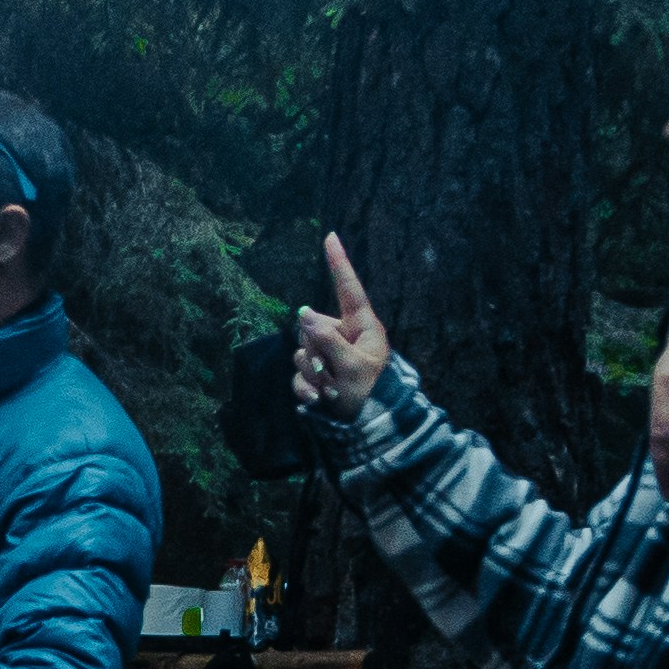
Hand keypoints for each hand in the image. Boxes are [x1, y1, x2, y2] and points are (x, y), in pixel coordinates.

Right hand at [291, 234, 390, 416]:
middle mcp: (344, 337)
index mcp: (362, 328)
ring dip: (310, 374)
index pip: (348, 289)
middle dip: (314, 351)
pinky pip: (298, 374)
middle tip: (329, 375)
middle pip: (313, 326)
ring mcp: (329, 357)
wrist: (369, 431)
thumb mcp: (351, 368)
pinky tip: (318, 402)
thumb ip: (326, 340)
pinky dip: (305, 389)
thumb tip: (303, 314)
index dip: (339, 263)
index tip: (331, 237)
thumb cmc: (370, 396)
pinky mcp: (317, 376)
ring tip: (329, 391)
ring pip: (301, 351)